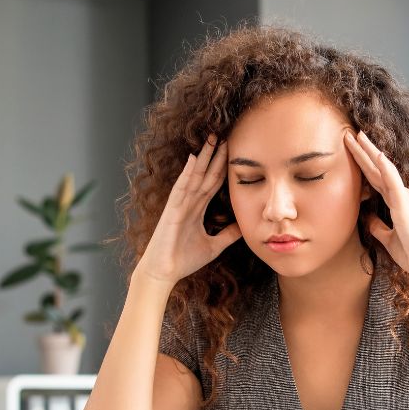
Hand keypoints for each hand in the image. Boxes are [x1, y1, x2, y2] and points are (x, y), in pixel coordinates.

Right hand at [135, 135, 241, 285]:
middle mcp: (188, 203)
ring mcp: (179, 205)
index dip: (223, 167)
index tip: (233, 152)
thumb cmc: (183, 260)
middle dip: (215, 156)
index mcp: (197, 209)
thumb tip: (244, 227)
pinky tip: (193, 159)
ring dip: (204, 158)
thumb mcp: (214, 246)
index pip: (213, 183)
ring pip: (194, 176)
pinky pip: (181, 188)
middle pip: (205, 174)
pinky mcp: (172, 210)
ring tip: (212, 139)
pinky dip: (187, 173)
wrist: (164, 273)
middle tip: (225, 136)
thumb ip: (227, 235)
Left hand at [343, 131, 408, 281]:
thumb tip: (367, 218)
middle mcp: (400, 195)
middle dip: (363, 151)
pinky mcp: (405, 204)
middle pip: (376, 168)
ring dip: (370, 152)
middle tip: (349, 134)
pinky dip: (386, 168)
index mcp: (396, 201)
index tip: (351, 149)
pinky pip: (394, 182)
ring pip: (383, 169)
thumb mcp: (387, 238)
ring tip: (358, 136)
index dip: (363, 163)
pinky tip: (378, 155)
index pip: (374, 178)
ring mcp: (403, 197)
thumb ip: (378, 226)